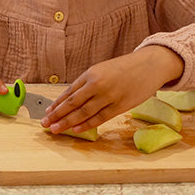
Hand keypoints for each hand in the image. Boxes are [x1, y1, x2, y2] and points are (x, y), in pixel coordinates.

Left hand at [41, 46, 183, 133]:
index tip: (48, 112)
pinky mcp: (120, 105)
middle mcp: (97, 84)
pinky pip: (100, 117)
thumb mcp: (102, 70)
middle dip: (57, 115)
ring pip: (84, 112)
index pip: (69, 92)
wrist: (149, 65)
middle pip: (73, 103)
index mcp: (90, 74)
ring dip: (68, 122)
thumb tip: (70, 100)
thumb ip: (87, 84)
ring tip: (56, 129)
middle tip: (45, 124)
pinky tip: (76, 129)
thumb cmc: (124, 68)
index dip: (57, 104)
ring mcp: (109, 95)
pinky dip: (87, 124)